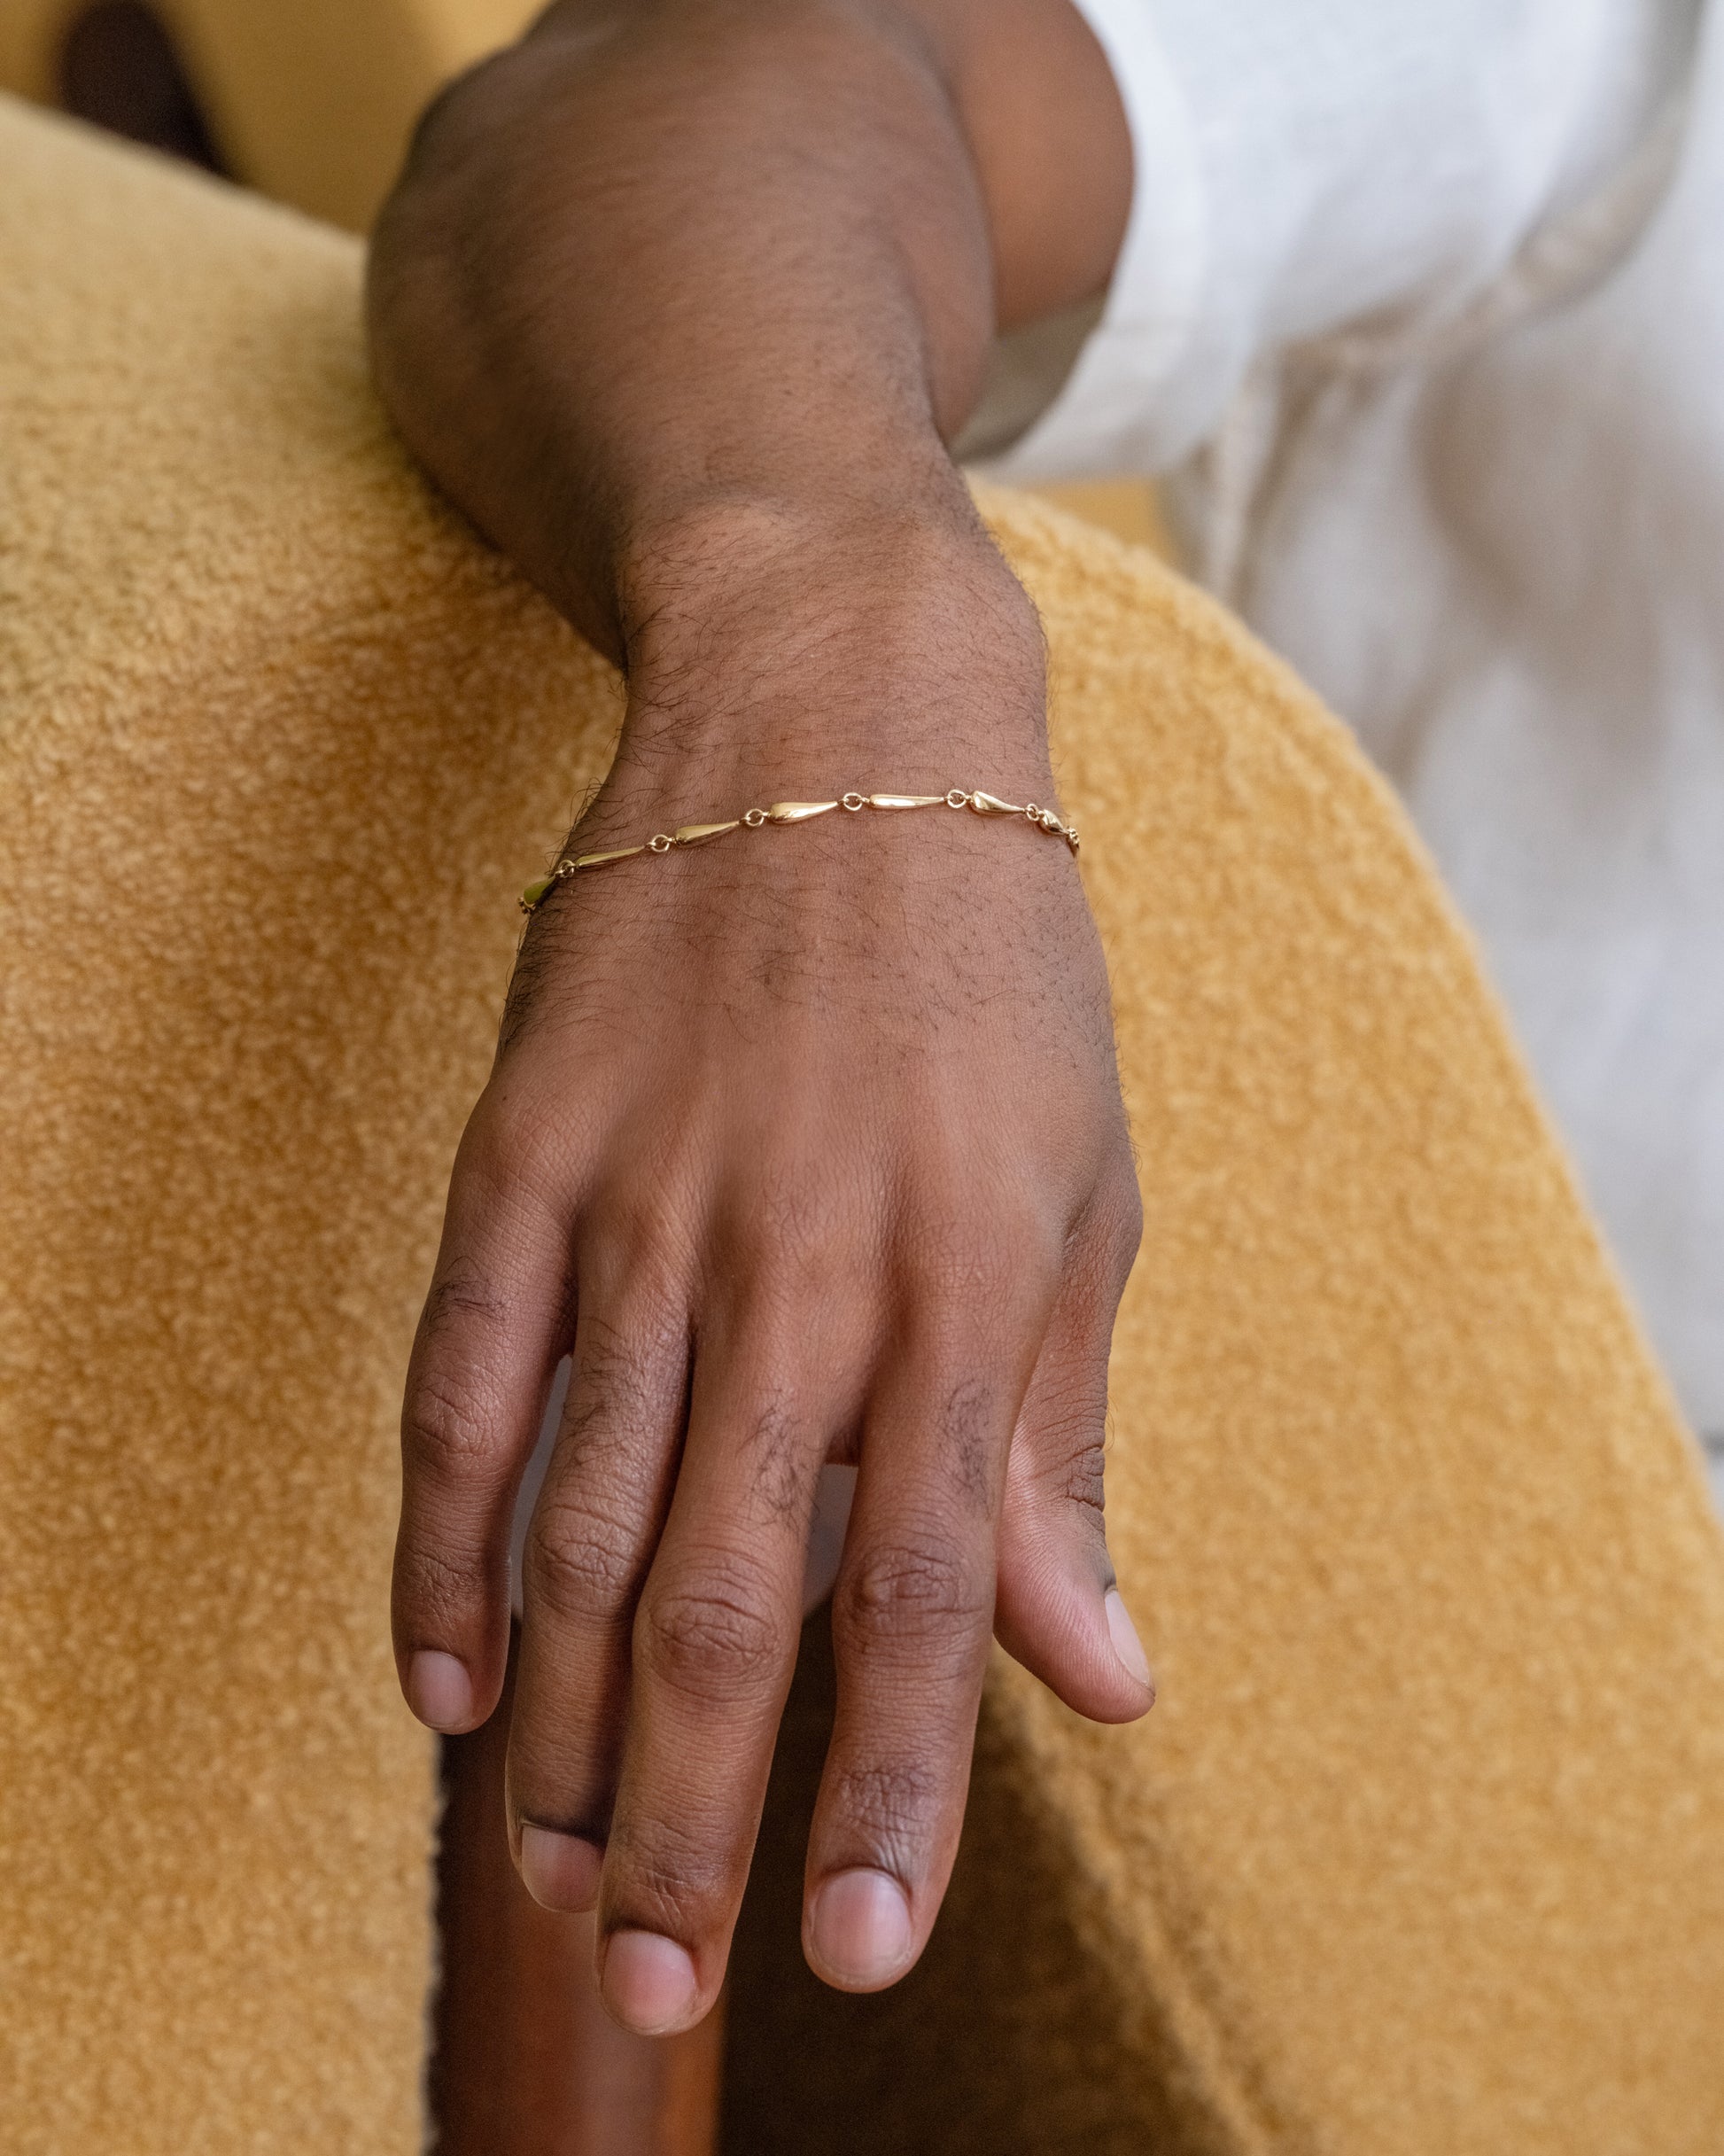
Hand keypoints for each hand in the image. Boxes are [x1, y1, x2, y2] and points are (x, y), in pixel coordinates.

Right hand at [391, 504, 1151, 2035]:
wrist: (836, 721)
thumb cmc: (996, 973)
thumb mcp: (1085, 1192)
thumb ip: (1066, 1443)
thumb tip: (1101, 1678)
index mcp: (969, 1284)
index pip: (929, 1596)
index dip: (893, 1792)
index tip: (857, 1950)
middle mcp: (802, 1266)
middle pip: (731, 1600)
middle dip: (700, 1814)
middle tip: (671, 1979)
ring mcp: (645, 1206)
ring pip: (585, 1524)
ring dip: (569, 1724)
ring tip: (566, 1877)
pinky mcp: (526, 1150)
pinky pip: (466, 1381)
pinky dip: (446, 1542)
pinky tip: (441, 1674)